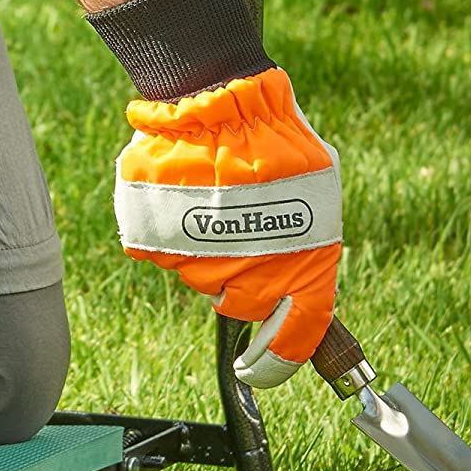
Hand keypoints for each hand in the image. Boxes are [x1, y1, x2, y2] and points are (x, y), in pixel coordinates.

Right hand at [113, 66, 340, 387]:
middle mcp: (250, 274)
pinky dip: (171, 226)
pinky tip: (185, 189)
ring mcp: (198, 261)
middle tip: (238, 230)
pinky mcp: (156, 243)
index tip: (258, 371)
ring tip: (213, 193)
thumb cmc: (275, 137)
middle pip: (238, 303)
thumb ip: (306, 240)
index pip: (295, 338)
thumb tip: (295, 282)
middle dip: (238, 276)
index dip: (276, 362)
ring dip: (205, 242)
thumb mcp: (315, 187)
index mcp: (302, 267)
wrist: (218, 100)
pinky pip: (163, 249)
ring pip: (198, 273)